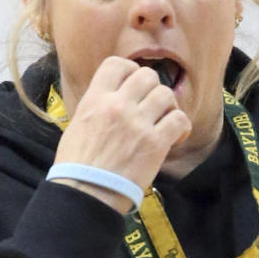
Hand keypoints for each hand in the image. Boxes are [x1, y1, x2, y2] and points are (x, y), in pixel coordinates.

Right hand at [52, 58, 191, 211]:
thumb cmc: (77, 167)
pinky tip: (176, 137)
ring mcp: (138, 123)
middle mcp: (118, 105)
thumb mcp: (77, 126)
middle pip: (147, 76)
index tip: (134, 86)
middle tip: (152, 107)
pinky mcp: (155, 143)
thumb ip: (96, 109)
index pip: (117, 64)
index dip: (130, 71)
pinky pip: (179, 119)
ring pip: (166, 94)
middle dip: (153, 89)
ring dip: (169, 106)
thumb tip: (109, 104)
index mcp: (95, 99)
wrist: (86, 193)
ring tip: (164, 121)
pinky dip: (182, 126)